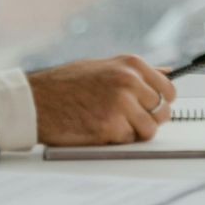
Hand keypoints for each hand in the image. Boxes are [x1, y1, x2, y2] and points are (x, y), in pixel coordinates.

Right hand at [27, 55, 176, 145]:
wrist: (36, 100)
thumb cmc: (66, 83)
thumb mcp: (104, 66)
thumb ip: (135, 72)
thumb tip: (167, 74)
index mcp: (131, 64)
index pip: (168, 89)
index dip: (161, 102)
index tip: (151, 108)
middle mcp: (129, 82)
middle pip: (162, 111)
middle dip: (149, 119)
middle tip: (129, 120)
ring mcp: (121, 105)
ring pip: (149, 129)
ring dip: (135, 132)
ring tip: (115, 124)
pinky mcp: (109, 127)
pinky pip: (128, 140)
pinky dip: (117, 139)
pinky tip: (99, 128)